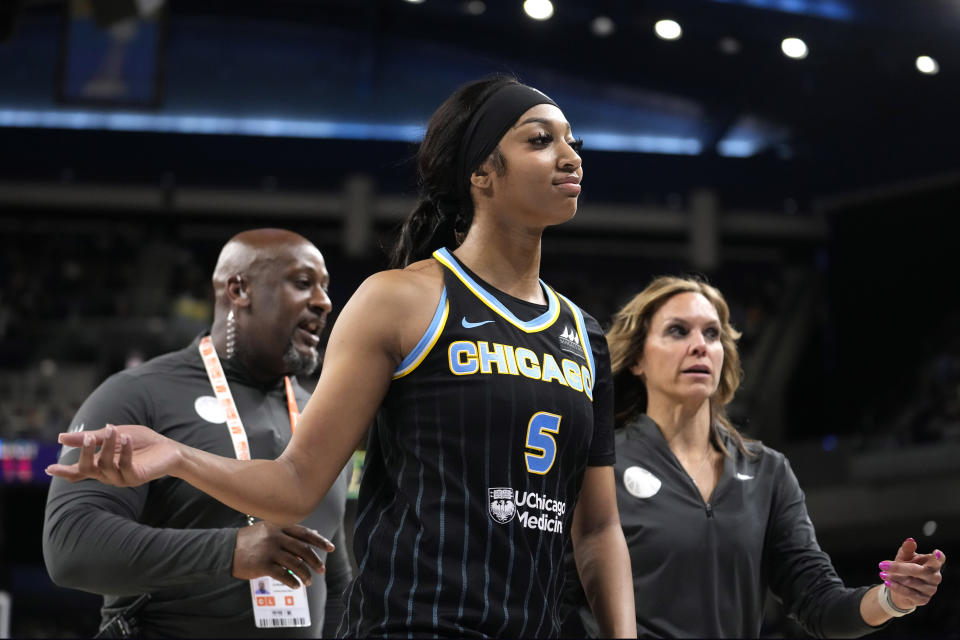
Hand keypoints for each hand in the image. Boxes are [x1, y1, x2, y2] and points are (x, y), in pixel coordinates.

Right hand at [46, 424, 180, 486]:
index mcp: (100, 465)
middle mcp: (107, 474)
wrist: (167, 448)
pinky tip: (125, 438)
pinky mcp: (135, 478)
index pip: (78, 471)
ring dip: (109, 447)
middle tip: (89, 438)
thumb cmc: (139, 441)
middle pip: (87, 469)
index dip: (64, 471)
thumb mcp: (113, 435)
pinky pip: (125, 466)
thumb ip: (90, 438)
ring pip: (105, 466)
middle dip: (86, 453)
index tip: (48, 468)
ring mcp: (120, 478)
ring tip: (115, 430)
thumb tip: (61, 439)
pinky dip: (124, 451)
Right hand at [233, 521, 334, 588]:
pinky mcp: (263, 565)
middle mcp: (276, 537)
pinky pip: (283, 575)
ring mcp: (270, 550)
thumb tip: (313, 533)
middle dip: (316, 561)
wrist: (226, 549)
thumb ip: (290, 532)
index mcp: (279, 526)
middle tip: (322, 569)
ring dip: (305, 574)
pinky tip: (296, 585)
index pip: (305, 533)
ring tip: (309, 581)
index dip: (320, 541)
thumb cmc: (250, 540)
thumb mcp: (269, 529)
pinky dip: (292, 581)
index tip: (330, 548)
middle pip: (303, 549)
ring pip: (295, 563)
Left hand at [879, 537, 944, 608]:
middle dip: (899, 568)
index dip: (938, 557)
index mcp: (933, 564)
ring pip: (911, 582)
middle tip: (882, 565)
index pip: (939, 560)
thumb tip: (910, 540)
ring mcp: (930, 589)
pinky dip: (896, 587)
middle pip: (919, 571)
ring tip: (882, 574)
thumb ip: (907, 549)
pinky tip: (887, 582)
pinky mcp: (923, 599)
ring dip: (895, 577)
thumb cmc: (905, 569)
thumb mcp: (905, 558)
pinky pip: (909, 593)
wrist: (900, 587)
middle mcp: (935, 577)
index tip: (935, 552)